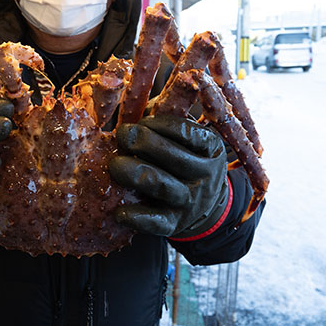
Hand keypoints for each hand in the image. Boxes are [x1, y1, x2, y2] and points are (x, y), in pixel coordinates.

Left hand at [110, 115, 228, 237]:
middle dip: (144, 143)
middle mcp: (205, 175)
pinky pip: (156, 222)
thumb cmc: (184, 158)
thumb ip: (164, 119)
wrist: (204, 206)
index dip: (161, 125)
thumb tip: (135, 100)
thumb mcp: (186, 138)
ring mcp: (191, 201)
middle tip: (122, 135)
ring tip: (115, 164)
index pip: (187, 133)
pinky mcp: (176, 224)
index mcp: (210, 148)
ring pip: (162, 186)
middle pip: (173, 157)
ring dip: (135, 174)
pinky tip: (119, 211)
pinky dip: (137, 217)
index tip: (141, 120)